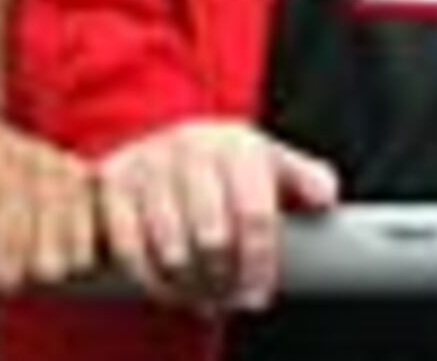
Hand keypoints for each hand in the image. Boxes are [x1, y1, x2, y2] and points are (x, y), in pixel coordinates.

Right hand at [95, 117, 341, 313]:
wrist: (162, 138)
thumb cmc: (228, 167)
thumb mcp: (271, 163)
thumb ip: (305, 177)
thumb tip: (325, 196)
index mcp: (235, 145)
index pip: (255, 217)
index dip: (260, 267)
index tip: (258, 295)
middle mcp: (189, 147)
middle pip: (212, 238)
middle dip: (224, 281)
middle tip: (228, 297)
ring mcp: (147, 163)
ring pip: (170, 248)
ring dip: (189, 286)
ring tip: (202, 295)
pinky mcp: (110, 183)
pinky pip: (128, 248)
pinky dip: (149, 278)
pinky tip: (167, 286)